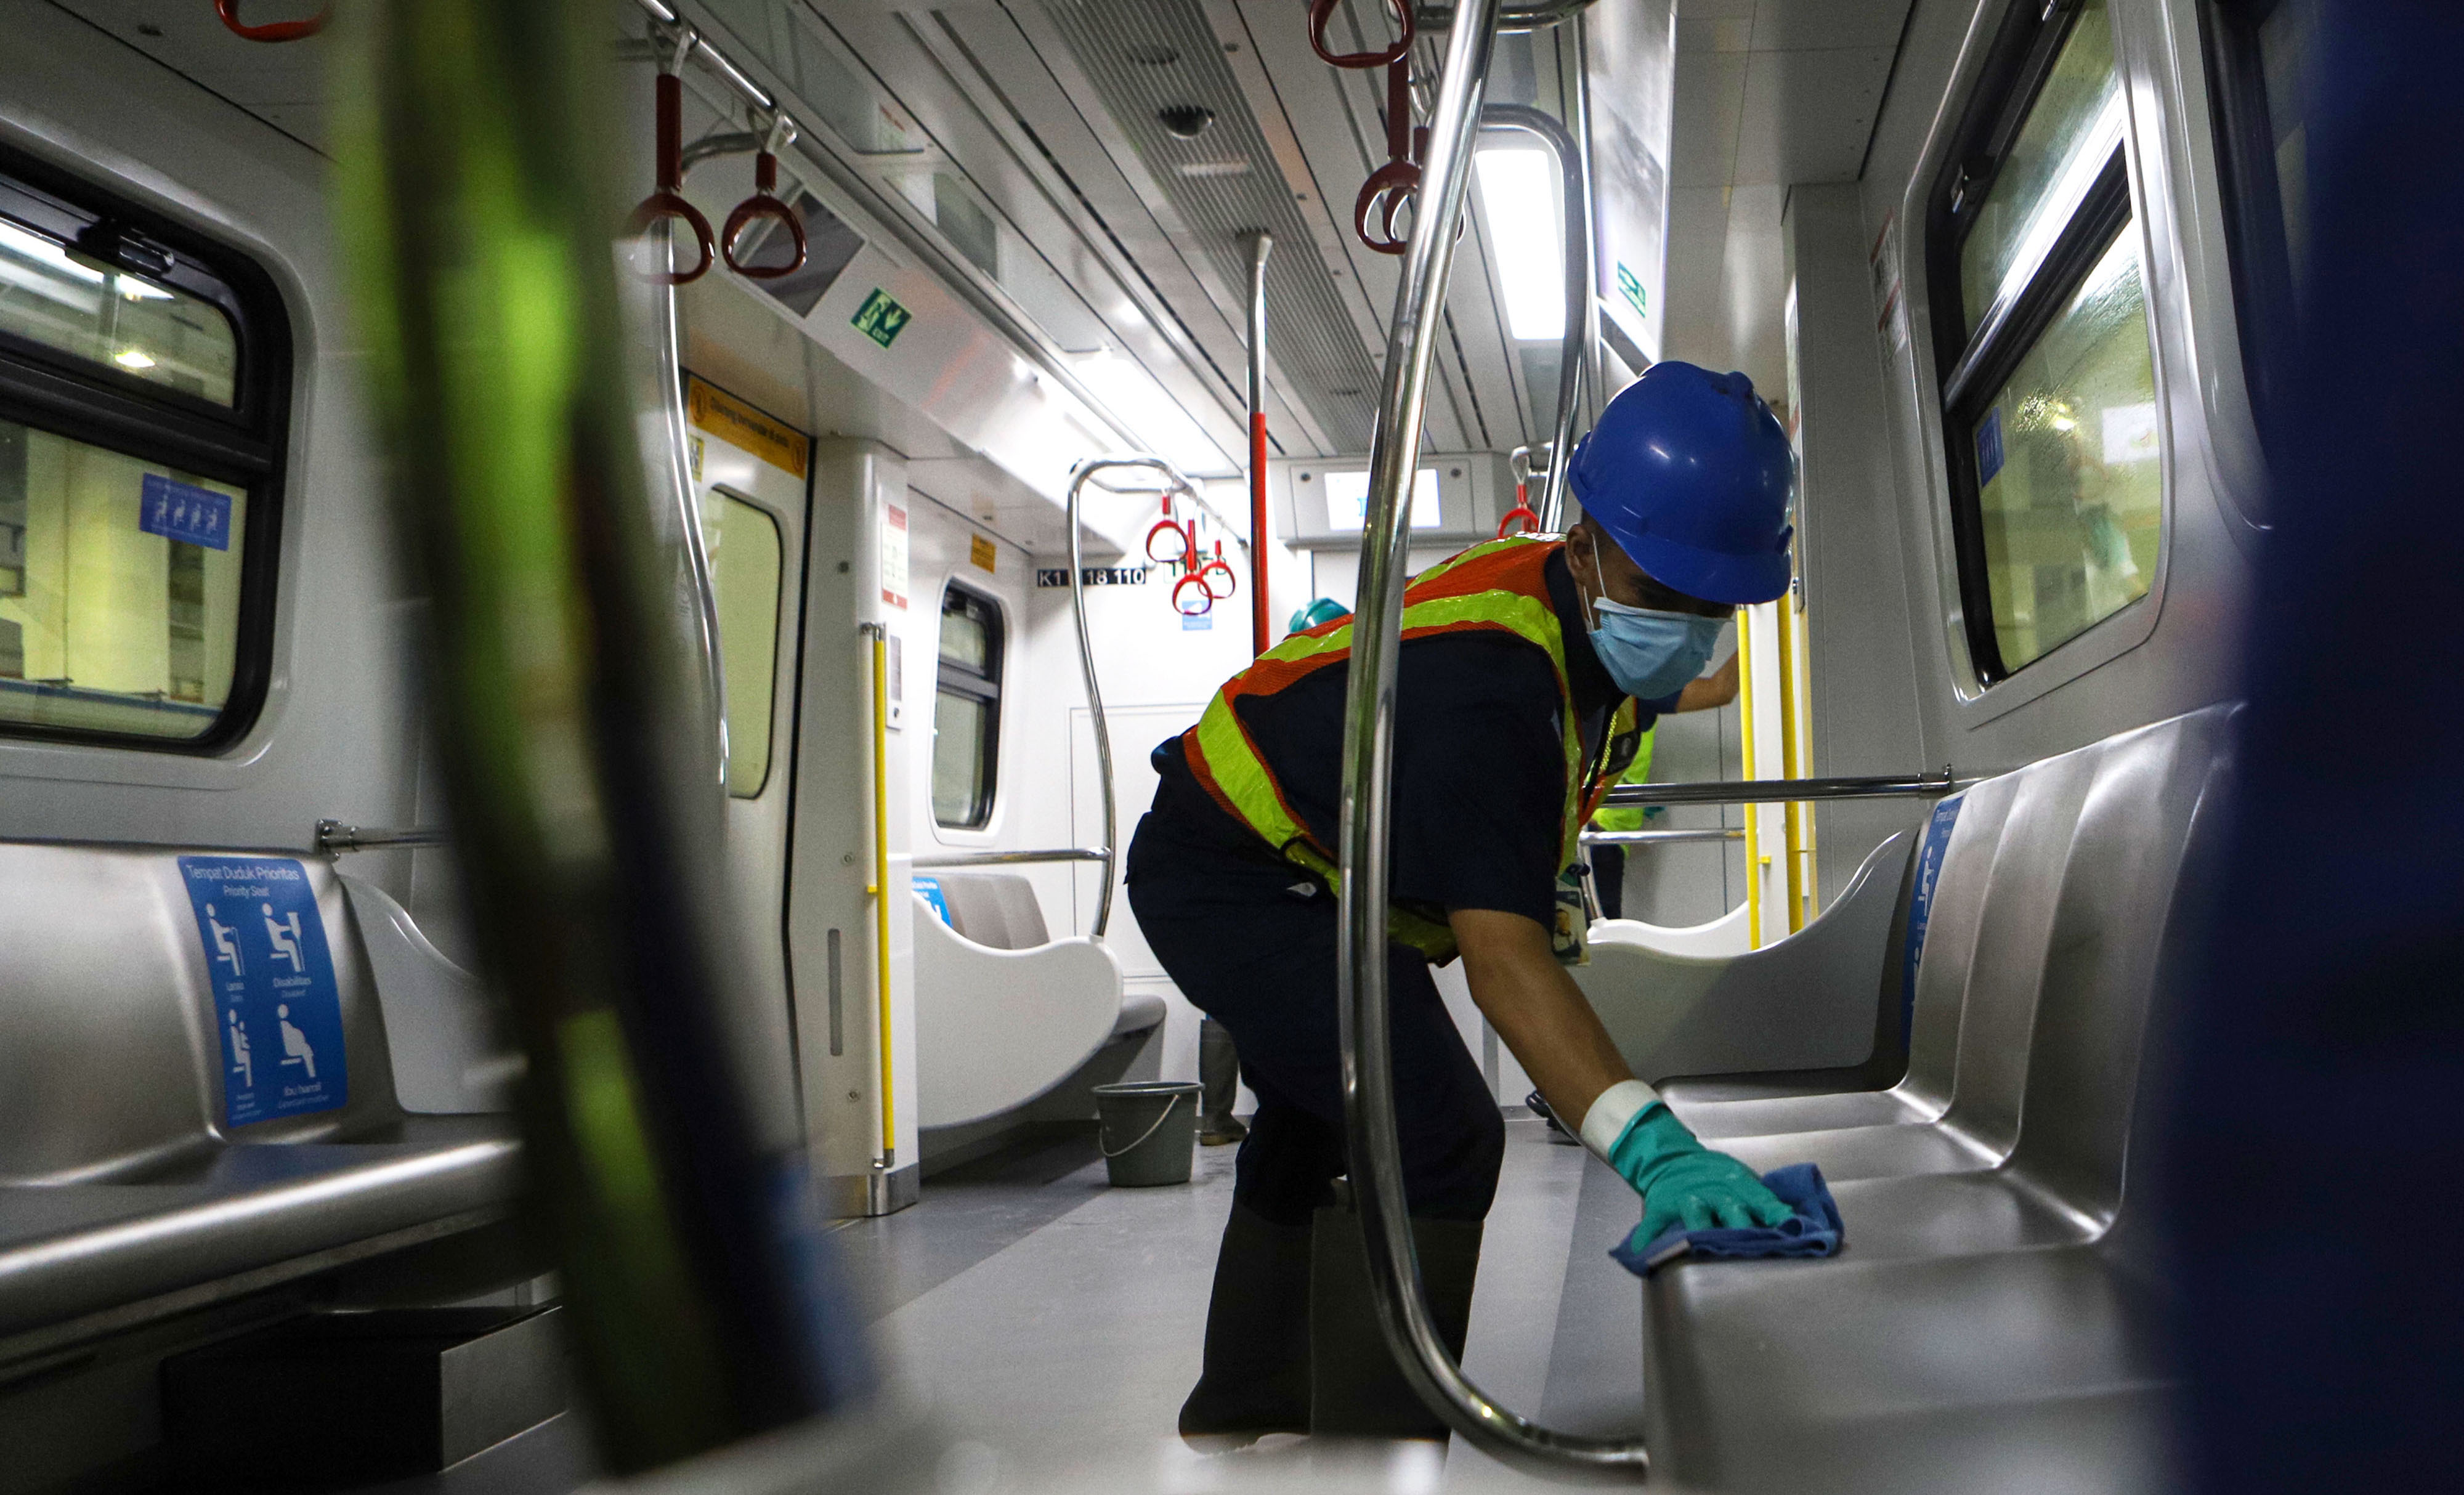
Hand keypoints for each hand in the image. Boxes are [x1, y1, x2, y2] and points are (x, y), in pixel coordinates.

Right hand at [1607, 1104, 1795, 1242]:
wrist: (1674, 1159)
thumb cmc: (1718, 1177)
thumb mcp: (1742, 1181)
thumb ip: (1764, 1203)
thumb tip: (1796, 1225)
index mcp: (1739, 1186)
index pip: (1762, 1200)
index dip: (1775, 1215)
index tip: (1789, 1228)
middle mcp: (1715, 1193)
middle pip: (1732, 1209)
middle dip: (1742, 1226)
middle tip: (1752, 1243)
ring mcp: (1686, 1199)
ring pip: (1695, 1215)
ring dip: (1701, 1229)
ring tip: (1701, 1245)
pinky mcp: (1660, 1205)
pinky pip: (1653, 1223)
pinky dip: (1647, 1238)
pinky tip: (1642, 1252)